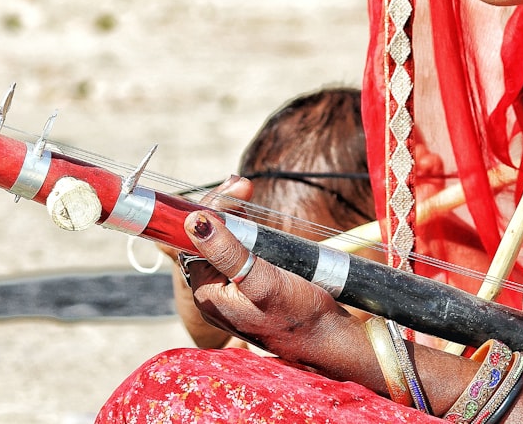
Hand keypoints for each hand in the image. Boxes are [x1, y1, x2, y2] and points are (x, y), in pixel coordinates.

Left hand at [183, 205, 364, 373]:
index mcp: (208, 294)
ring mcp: (232, 288)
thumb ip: (228, 252)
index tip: (231, 188)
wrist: (329, 340)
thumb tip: (193, 221)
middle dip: (221, 207)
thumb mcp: (262, 281)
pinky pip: (237, 249)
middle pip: (206, 239)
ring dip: (231, 213)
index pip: (195, 241)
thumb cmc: (299, 315)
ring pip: (222, 241)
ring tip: (243, 189)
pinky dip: (242, 227)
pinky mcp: (250, 283)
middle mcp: (215, 292)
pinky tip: (249, 213)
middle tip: (242, 183)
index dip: (210, 210)